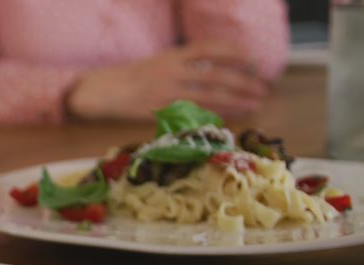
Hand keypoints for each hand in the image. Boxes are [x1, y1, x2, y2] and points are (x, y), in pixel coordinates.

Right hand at [67, 42, 269, 120]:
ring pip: (210, 95)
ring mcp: (167, 93)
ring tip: (256, 103)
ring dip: (237, 99)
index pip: (210, 48)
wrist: (99, 92)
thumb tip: (215, 72)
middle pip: (217, 74)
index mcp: (171, 55)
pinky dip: (214, 115)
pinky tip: (229, 117)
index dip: (234, 52)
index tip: (253, 58)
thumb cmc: (129, 79)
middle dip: (244, 81)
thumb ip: (182, 66)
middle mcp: (172, 71)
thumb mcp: (157, 63)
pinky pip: (194, 114)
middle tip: (263, 87)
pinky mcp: (161, 112)